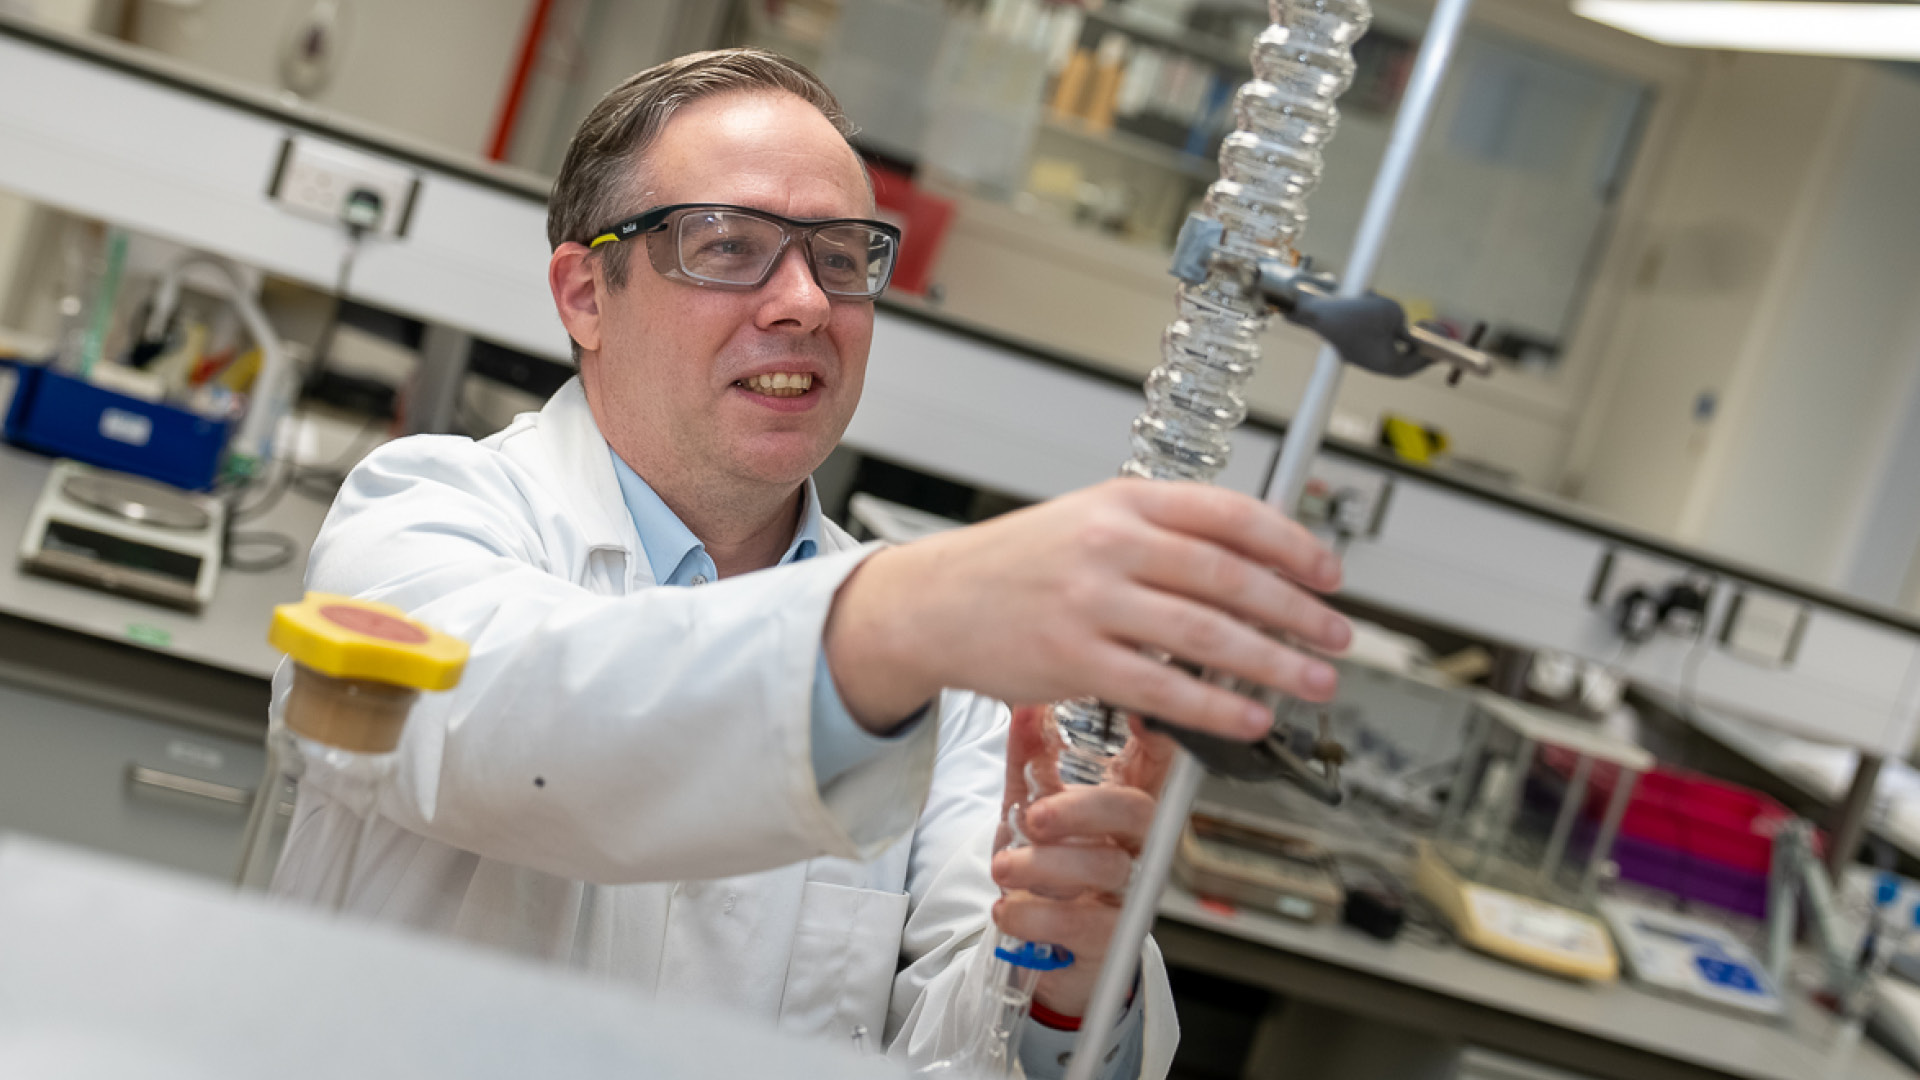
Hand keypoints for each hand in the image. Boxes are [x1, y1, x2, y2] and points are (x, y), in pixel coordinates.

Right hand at [825, 477, 1350, 737]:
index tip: (1329, 574)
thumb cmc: (1015, 566)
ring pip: (1206, 635)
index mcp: (1124, 502)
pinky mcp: (1072, 660)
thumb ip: (1162, 537)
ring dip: (1274, 662)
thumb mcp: (1088, 522)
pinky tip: (1249, 718)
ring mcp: (1090, 603)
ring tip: (1312, 681)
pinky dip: (1216, 707)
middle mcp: (1110, 545)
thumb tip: (1251, 570)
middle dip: (1298, 611)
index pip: (1229, 514)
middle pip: (1229, 577)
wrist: (931, 603)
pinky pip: (1162, 689)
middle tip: (1337, 636)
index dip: (1291, 546)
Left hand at [988, 705, 1175, 1017]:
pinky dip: (1035, 917)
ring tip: (1005, 868)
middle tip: (1035, 817)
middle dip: (1085, 808)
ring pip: (1106, 867)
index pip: (1154, 759)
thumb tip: (1025, 705)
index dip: (1159, 735)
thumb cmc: (1049, 867)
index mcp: (1122, 801)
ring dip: (1045, 866)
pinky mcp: (1110, 941)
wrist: (1041, 946)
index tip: (1138, 713)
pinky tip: (1010, 911)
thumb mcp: (1032, 805)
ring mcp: (1128, 891)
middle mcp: (1135, 843)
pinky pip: (1082, 925)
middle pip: (1138, 811)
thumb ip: (1029, 758)